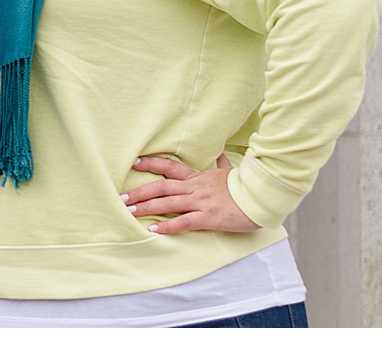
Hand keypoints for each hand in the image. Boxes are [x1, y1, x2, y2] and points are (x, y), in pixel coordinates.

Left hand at [121, 154, 258, 234]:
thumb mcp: (230, 172)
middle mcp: (194, 188)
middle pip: (161, 186)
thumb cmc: (244, 186)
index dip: (151, 164)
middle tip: (121, 196)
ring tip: (129, 211)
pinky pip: (184, 221)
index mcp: (198, 177)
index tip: (134, 163)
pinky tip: (154, 229)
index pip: (170, 167)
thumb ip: (221, 164)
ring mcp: (200, 202)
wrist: (260, 197)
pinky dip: (168, 226)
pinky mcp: (207, 217)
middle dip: (140, 192)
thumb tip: (220, 153)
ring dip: (147, 207)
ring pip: (167, 203)